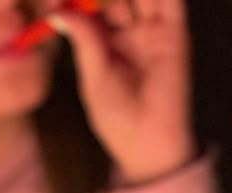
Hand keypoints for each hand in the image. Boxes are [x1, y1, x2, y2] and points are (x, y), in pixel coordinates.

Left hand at [51, 0, 195, 183]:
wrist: (149, 139)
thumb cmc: (116, 118)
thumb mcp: (93, 78)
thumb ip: (83, 40)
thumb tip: (57, 12)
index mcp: (102, 42)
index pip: (90, 7)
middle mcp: (127, 30)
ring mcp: (151, 27)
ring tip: (110, 3)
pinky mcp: (174, 29)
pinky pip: (169, 1)